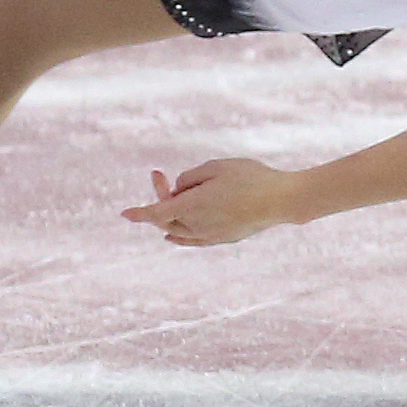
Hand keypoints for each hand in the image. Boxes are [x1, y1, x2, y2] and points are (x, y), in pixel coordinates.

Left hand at [121, 158, 303, 245]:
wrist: (282, 200)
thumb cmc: (251, 177)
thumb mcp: (217, 166)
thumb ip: (190, 177)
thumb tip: (178, 190)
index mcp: (193, 206)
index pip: (157, 212)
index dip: (139, 213)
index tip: (124, 214)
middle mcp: (197, 225)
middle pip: (166, 218)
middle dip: (160, 197)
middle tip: (161, 175)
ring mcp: (210, 235)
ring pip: (177, 230)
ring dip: (170, 214)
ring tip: (172, 195)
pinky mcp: (222, 239)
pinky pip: (191, 240)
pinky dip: (178, 235)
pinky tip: (172, 235)